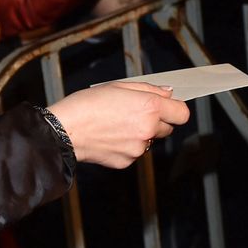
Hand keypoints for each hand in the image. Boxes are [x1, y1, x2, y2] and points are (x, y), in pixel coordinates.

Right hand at [48, 82, 190, 167]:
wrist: (65, 130)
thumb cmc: (88, 104)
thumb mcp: (119, 85)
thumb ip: (148, 89)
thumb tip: (167, 94)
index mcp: (149, 107)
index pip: (182, 113)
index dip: (175, 109)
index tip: (168, 107)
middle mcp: (148, 129)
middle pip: (168, 128)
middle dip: (157, 121)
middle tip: (135, 113)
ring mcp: (138, 148)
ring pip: (150, 140)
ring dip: (141, 133)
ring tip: (118, 124)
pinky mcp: (127, 161)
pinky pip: (135, 152)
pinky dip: (127, 145)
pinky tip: (111, 136)